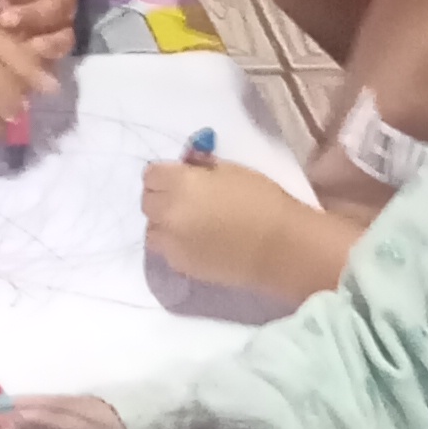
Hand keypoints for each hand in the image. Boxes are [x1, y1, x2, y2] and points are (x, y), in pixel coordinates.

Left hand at [0, 0, 77, 53]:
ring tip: (12, 38)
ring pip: (61, 29)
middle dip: (29, 14)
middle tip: (4, 19)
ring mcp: (65, 16)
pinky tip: (28, 54)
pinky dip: (48, 51)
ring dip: (37, 37)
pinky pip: (62, 46)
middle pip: (54, 5)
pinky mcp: (63, 36)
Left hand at [140, 155, 337, 298]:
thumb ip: (202, 166)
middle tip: (185, 199)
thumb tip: (188, 163)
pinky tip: (198, 242)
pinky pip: (166, 249)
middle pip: (147, 201)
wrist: (280, 248)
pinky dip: (175, 243)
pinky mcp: (180, 265)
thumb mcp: (233, 171)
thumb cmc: (263, 201)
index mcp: (180, 183)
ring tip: (189, 223)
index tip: (178, 177)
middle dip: (162, 196)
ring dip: (164, 222)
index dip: (165, 174)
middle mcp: (168, 212)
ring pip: (152, 228)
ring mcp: (171, 242)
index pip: (151, 174)